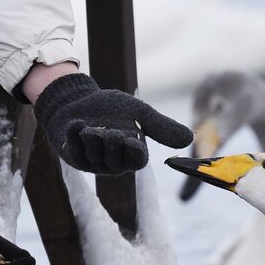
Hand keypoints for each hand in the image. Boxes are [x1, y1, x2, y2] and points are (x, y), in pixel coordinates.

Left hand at [33, 73, 192, 174]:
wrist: (81, 101)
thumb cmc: (112, 109)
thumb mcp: (139, 113)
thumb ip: (161, 126)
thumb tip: (191, 138)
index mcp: (133, 154)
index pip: (137, 161)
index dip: (133, 151)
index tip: (130, 137)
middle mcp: (114, 163)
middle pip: (115, 160)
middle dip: (111, 141)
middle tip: (109, 129)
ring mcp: (93, 162)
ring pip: (94, 155)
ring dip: (92, 137)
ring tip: (90, 126)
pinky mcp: (74, 157)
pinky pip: (74, 150)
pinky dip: (75, 134)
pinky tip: (76, 124)